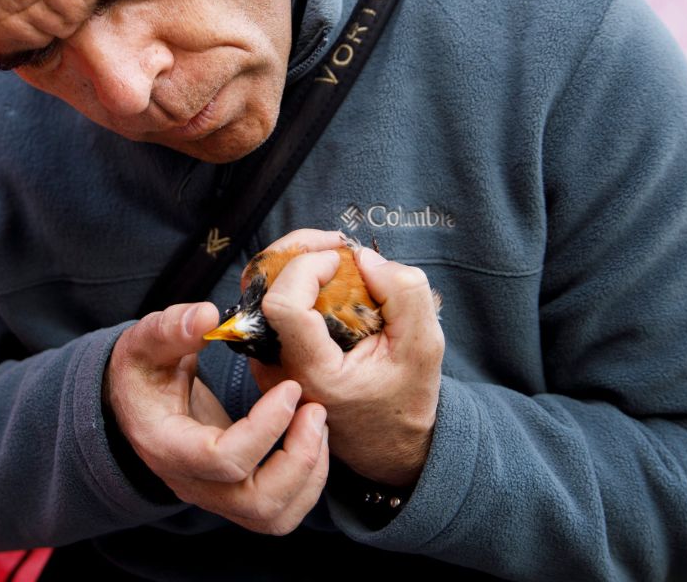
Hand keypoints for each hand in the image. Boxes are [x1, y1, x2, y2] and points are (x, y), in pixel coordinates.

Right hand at [106, 301, 329, 534]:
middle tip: (315, 411)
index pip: (222, 459)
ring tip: (317, 424)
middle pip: (256, 502)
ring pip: (273, 516)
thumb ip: (171, 328)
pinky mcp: (235, 496)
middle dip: (299, 460)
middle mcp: (190, 482)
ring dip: (309, 475)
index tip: (290, 387)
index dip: (265, 428)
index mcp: (166, 446)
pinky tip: (311, 438)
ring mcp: (214, 496)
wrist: (135, 402)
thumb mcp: (145, 341)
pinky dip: (308, 483)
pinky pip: (280, 512)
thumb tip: (208, 316)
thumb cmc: (143, 371)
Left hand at [247, 229, 443, 487]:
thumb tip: (362, 257)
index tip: (341, 259)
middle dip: (298, 251)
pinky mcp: (269, 356)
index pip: (282, 307)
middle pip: (262, 289)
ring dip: (295, 263)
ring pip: (261, 292)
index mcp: (314, 374)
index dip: (306, 267)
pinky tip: (327, 278)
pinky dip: (295, 281)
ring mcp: (267, 364)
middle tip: (337, 244)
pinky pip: (269, 305)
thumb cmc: (405, 398)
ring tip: (336, 257)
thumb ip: (404, 294)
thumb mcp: (425, 347)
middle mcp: (278, 371)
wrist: (387, 442)